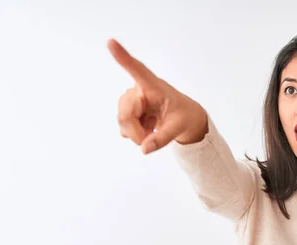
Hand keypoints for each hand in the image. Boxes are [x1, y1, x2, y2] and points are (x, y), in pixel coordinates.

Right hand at [107, 39, 207, 153]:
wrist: (185, 119)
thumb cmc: (185, 115)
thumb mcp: (179, 127)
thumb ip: (162, 139)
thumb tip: (144, 149)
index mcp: (154, 86)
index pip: (137, 70)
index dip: (122, 57)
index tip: (110, 42)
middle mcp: (139, 89)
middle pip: (125, 112)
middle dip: (135, 131)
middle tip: (147, 141)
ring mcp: (132, 100)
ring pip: (123, 121)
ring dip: (135, 133)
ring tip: (152, 131)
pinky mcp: (128, 111)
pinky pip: (124, 127)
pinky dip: (135, 134)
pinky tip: (147, 129)